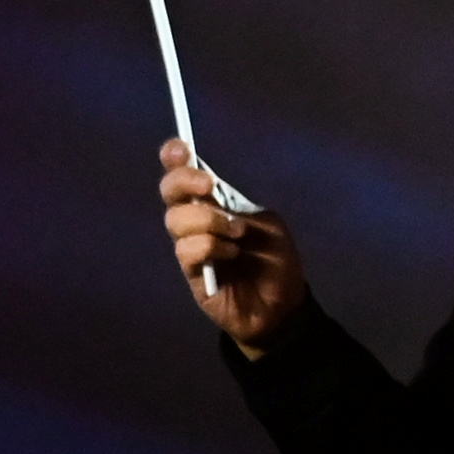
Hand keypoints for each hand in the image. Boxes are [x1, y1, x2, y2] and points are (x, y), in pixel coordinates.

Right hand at [160, 140, 305, 353]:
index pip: (186, 176)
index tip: (180, 148)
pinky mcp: (192, 273)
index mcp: (216, 205)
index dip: (176, 158)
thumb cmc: (276, 263)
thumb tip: (214, 197)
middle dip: (184, 182)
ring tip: (237, 235)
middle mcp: (198, 222)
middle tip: (208, 188)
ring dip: (208, 220)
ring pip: (175, 220)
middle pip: (170, 193)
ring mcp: (192, 247)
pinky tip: (230, 254)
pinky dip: (209, 246)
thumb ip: (242, 208)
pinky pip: (186, 250)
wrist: (282, 306)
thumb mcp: (269, 227)